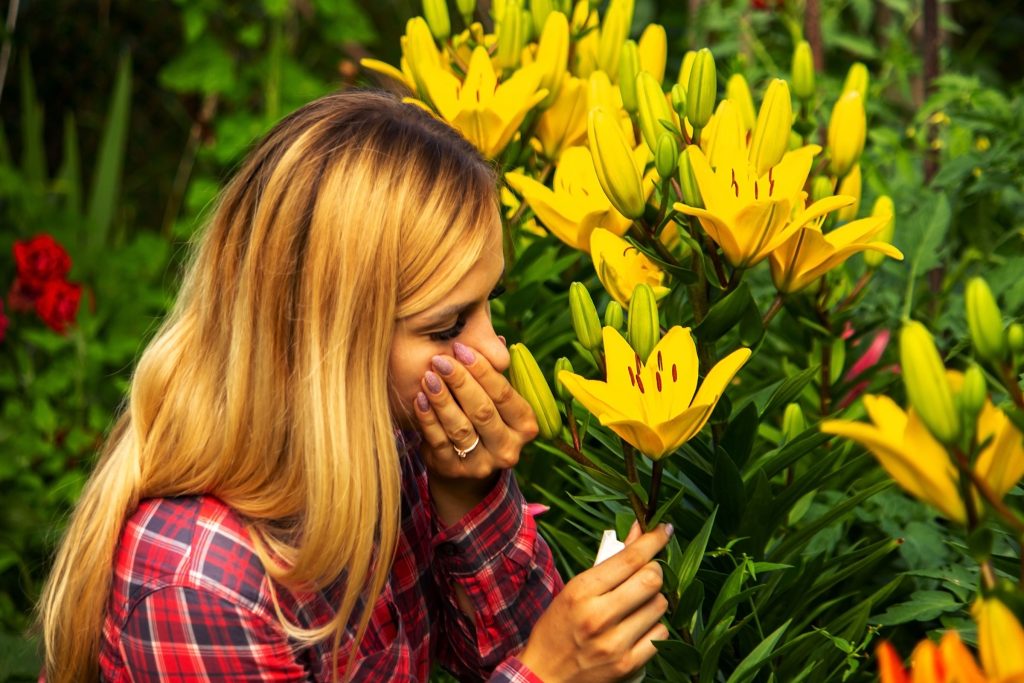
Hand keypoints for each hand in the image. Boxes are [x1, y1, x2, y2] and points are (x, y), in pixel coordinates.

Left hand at [414, 341, 538, 519]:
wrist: (466, 466)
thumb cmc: (484, 420)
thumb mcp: (495, 400)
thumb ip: (494, 373)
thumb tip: (496, 340)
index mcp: (525, 425)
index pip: (503, 393)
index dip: (482, 369)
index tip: (460, 348)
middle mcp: (508, 448)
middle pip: (483, 410)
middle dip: (460, 382)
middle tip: (440, 360)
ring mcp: (482, 463)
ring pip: (461, 427)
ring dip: (442, 399)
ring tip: (428, 377)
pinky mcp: (454, 470)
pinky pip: (439, 441)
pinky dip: (428, 419)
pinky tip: (419, 399)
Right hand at [518, 523, 672, 682]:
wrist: (544, 677)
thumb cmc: (557, 629)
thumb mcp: (574, 590)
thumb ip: (608, 563)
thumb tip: (639, 532)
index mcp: (580, 591)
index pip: (629, 559)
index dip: (653, 540)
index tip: (664, 529)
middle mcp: (598, 616)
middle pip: (651, 579)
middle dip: (655, 570)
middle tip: (649, 571)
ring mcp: (615, 644)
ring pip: (660, 606)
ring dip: (654, 600)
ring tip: (637, 604)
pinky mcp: (628, 666)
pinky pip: (661, 634)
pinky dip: (655, 627)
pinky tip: (639, 628)